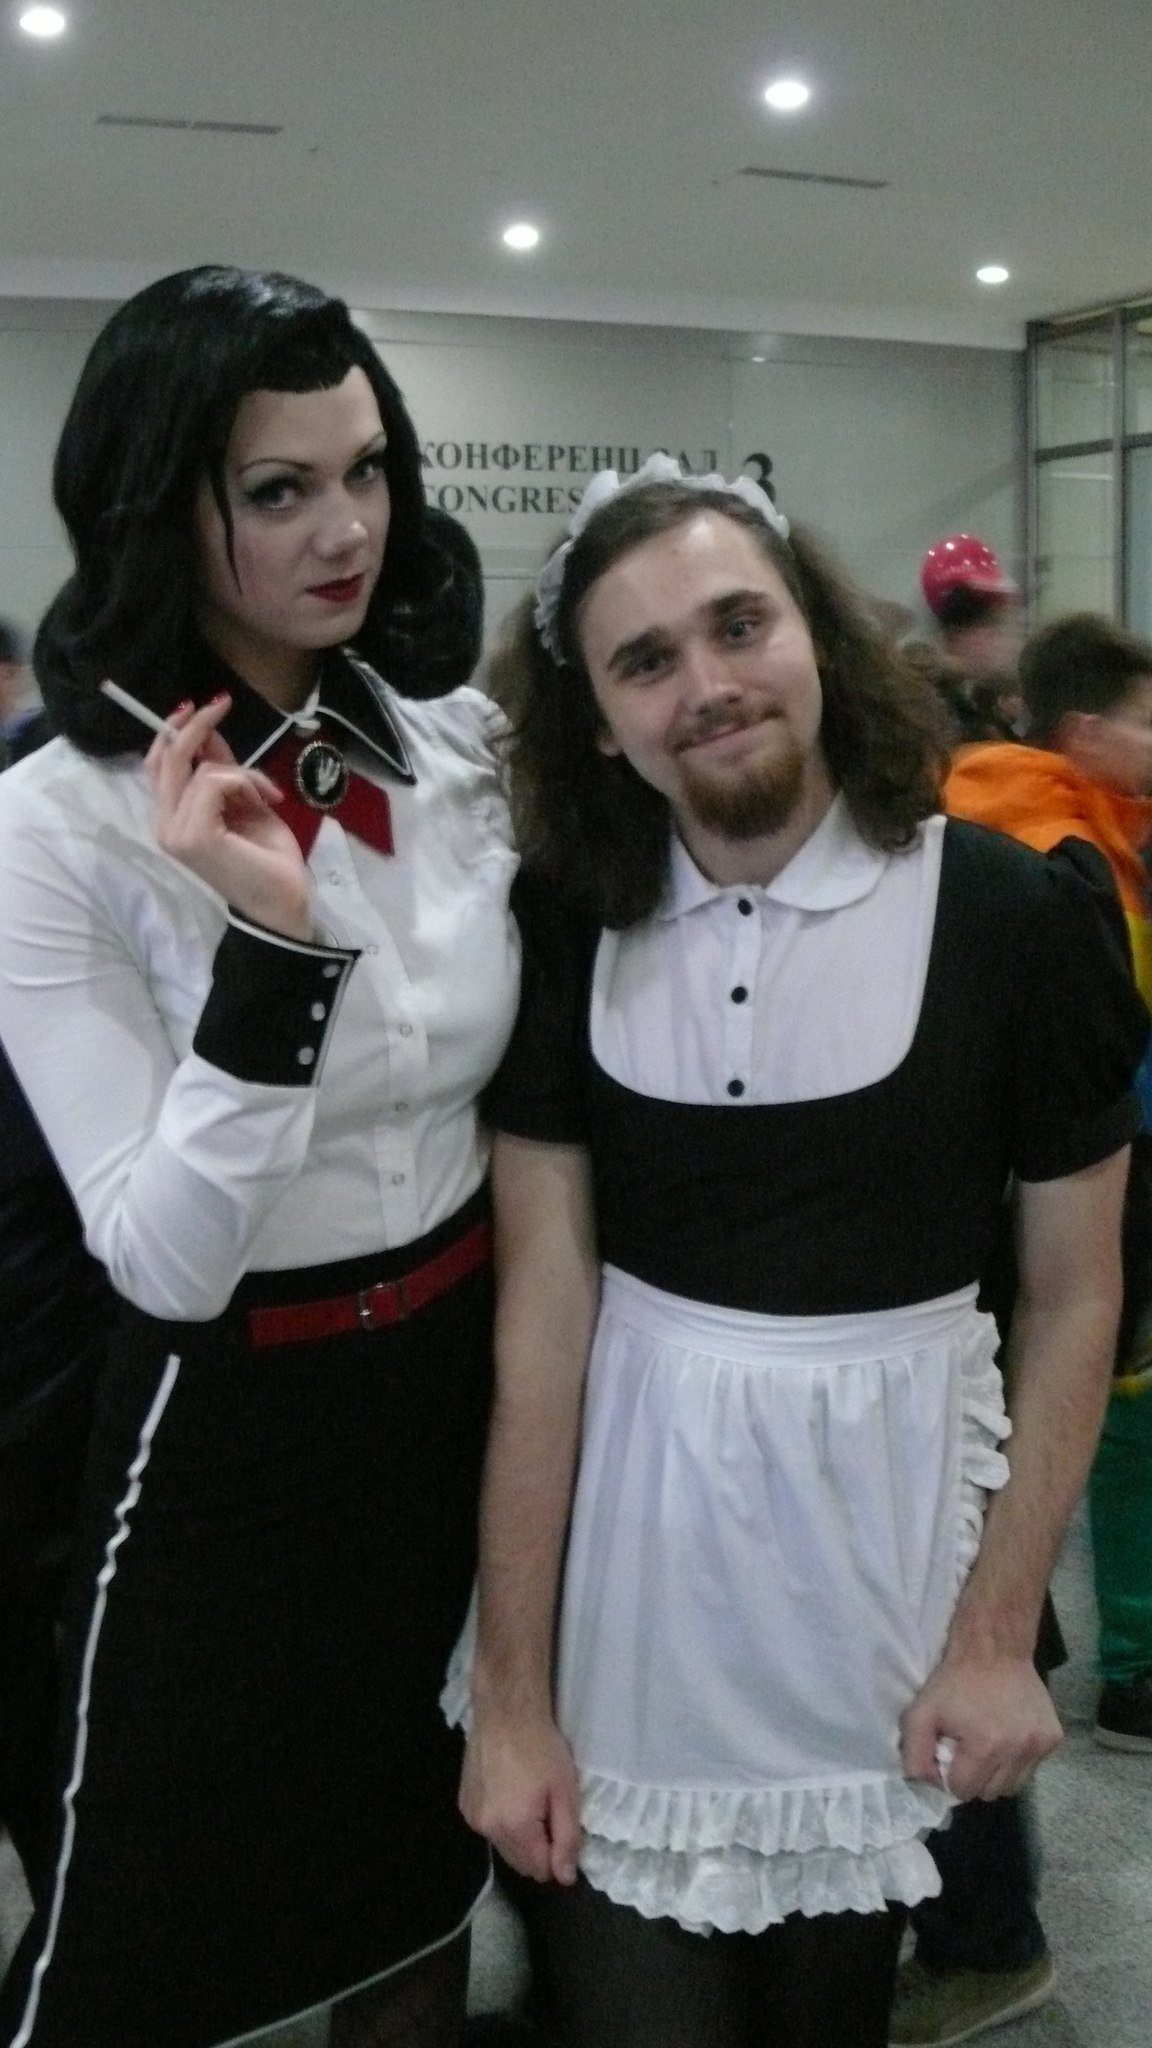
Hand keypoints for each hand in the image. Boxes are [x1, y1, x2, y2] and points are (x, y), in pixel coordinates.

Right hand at [145, 697, 312, 941]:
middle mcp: (165, 826)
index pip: (157, 766)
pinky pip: (215, 781)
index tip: (199, 707)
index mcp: (172, 819)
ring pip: (200, 769)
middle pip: (166, 760)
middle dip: (195, 726)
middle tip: (221, 703)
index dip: (173, 733)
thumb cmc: (267, 858)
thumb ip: (222, 770)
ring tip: (265, 796)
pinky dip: (244, 782)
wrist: (284, 902)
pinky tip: (264, 803)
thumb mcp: (244, 801)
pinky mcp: (194, 835)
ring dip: (242, 773)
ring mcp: (176, 833)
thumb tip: (208, 732)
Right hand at [460, 1708, 581, 1884]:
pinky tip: (509, 1793)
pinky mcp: (464, 1804)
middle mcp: (487, 1830)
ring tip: (528, 1799)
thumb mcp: (565, 1792)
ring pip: (502, 1847)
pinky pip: (488, 1828)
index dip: (557, 1855)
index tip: (563, 1827)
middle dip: (538, 1848)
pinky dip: (501, 1821)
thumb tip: (565, 1878)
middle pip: (519, 1863)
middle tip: (548, 1811)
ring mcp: (472, 1818)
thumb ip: (567, 1839)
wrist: (506, 1712)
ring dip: (519, 1837)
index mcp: (515, 1829)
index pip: (540, 1870)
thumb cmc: (542, 1748)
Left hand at [900, 1651, 1061, 1801]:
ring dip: (997, 1774)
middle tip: (967, 1750)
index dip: (949, 1776)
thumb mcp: (919, 1711)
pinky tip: (1008, 1735)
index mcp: (986, 1746)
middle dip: (974, 1778)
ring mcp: (1040, 1746)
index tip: (948, 1755)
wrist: (995, 1648)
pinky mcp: (1054, 1738)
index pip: (962, 1790)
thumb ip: (914, 1754)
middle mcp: (1018, 1751)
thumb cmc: (955, 1680)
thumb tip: (926, 1785)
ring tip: (988, 1745)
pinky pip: (1031, 1768)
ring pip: (1013, 1786)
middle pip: (989, 1793)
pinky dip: (1017, 1760)